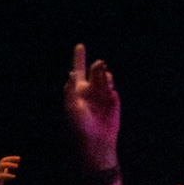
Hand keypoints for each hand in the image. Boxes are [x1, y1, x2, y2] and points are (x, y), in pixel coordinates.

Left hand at [64, 44, 121, 167]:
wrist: (96, 139)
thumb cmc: (79, 125)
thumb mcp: (70, 107)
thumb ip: (70, 89)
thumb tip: (71, 73)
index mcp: (77, 89)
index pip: (78, 70)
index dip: (79, 57)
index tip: (80, 45)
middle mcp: (90, 89)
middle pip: (94, 69)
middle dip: (98, 66)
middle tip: (100, 65)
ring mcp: (102, 94)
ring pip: (104, 75)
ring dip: (104, 74)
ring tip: (105, 80)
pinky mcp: (113, 99)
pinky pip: (111, 86)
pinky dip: (109, 86)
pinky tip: (109, 94)